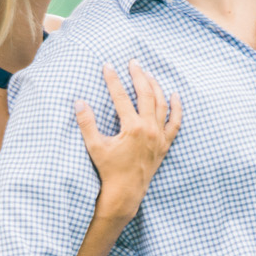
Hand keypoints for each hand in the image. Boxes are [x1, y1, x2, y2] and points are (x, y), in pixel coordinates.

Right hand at [75, 62, 181, 222]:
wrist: (125, 193)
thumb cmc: (109, 171)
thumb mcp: (95, 147)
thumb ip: (87, 123)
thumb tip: (79, 102)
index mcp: (132, 128)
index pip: (121, 97)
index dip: (113, 80)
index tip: (107, 66)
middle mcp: (149, 129)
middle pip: (146, 94)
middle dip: (139, 76)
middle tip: (133, 62)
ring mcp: (159, 137)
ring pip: (162, 104)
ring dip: (155, 86)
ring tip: (148, 74)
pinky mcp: (164, 144)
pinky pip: (175, 123)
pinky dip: (176, 108)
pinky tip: (175, 96)